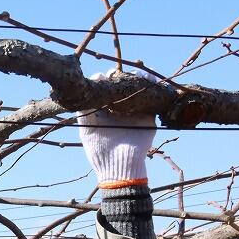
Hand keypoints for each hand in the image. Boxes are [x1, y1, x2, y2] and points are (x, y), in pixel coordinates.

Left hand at [78, 69, 155, 187]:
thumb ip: (84, 110)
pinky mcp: (148, 113)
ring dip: (139, 76)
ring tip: (137, 73)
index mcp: (103, 109)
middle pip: (122, 84)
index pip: (105, 87)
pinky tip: (150, 78)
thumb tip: (90, 86)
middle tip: (118, 74)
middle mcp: (118, 107)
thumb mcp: (86, 129)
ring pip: (138, 87)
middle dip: (121, 75)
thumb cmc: (99, 150)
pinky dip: (153, 84)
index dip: (105, 79)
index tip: (103, 77)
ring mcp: (134, 109)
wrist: (120, 166)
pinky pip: (153, 95)